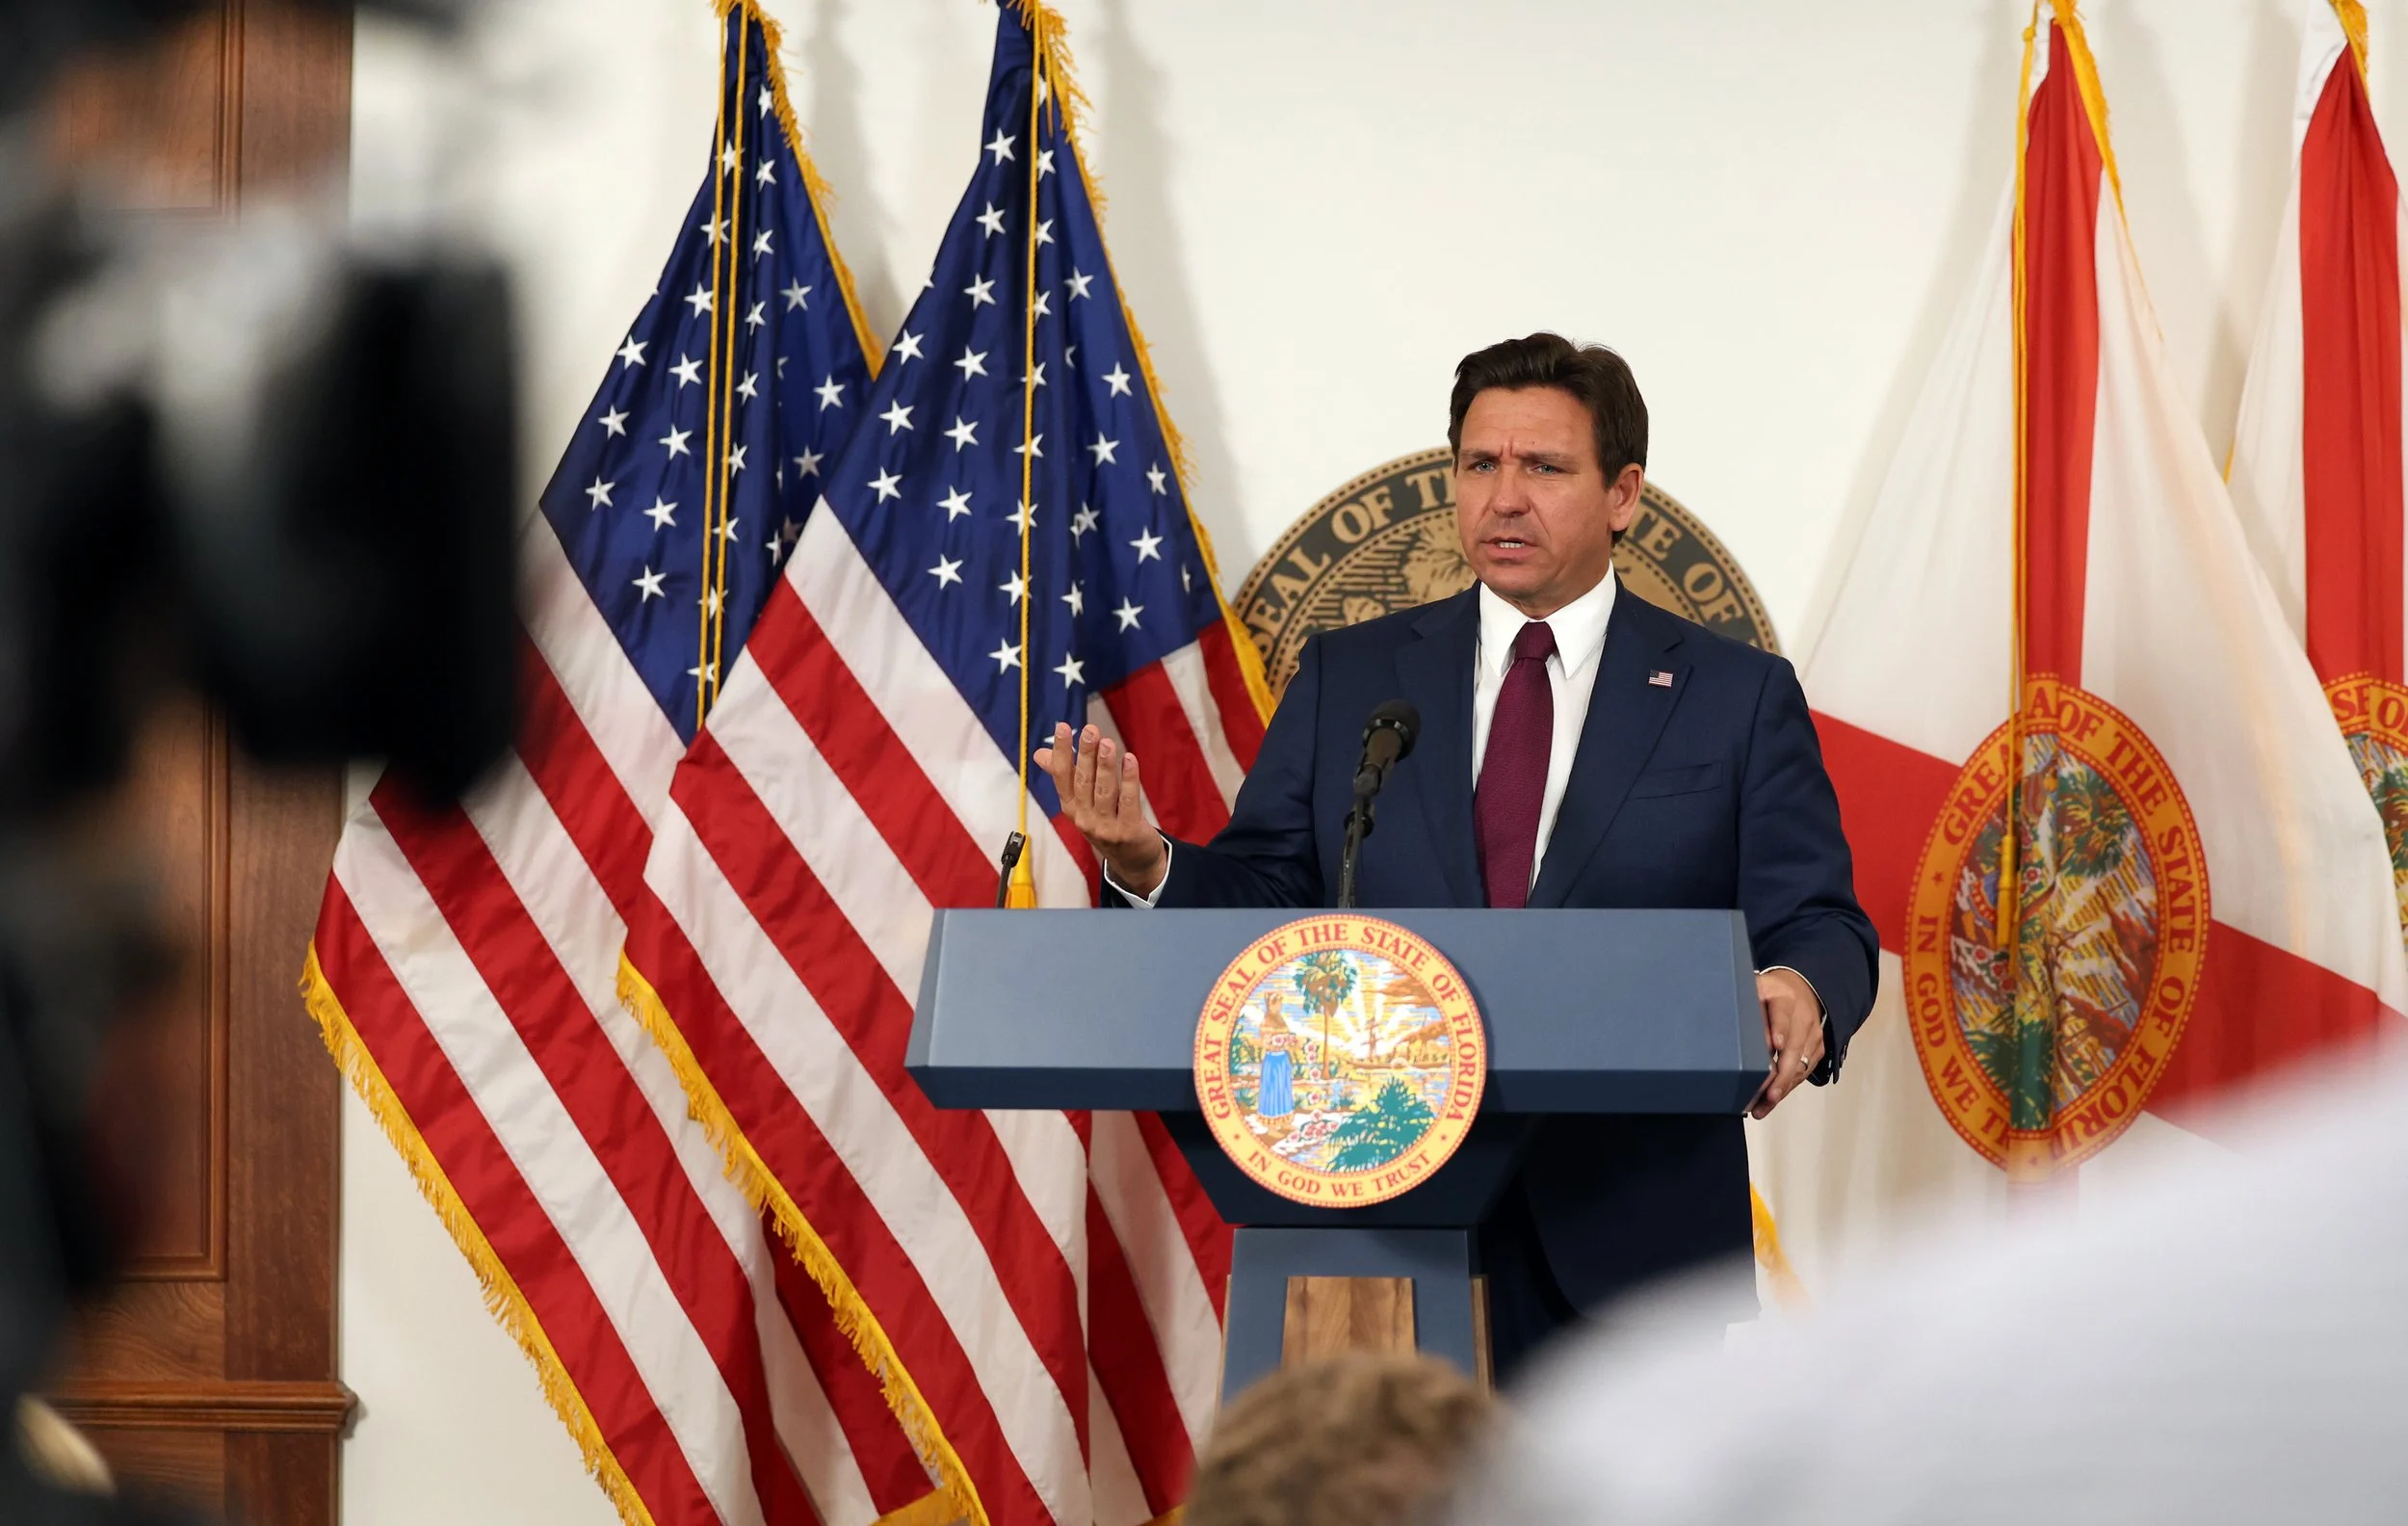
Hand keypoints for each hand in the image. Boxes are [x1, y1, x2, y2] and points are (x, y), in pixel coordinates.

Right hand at [1034, 722, 1167, 895]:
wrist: (1132, 861)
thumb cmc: (1106, 823)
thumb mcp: (1081, 803)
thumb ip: (1064, 776)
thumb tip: (1039, 754)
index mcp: (1071, 807)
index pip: (1062, 776)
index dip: (1061, 752)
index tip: (1062, 727)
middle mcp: (1084, 818)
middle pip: (1083, 782)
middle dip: (1086, 755)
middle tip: (1090, 730)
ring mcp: (1105, 827)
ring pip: (1104, 791)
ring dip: (1105, 766)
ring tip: (1108, 742)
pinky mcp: (1127, 831)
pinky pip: (1128, 801)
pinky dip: (1129, 780)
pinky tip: (1130, 759)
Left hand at [1749, 968, 1824, 1119]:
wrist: (1799, 990)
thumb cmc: (1769, 995)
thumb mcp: (1753, 992)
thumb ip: (1746, 1009)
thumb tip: (1731, 1033)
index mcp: (1783, 997)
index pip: (1782, 1013)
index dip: (1779, 1029)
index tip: (1775, 1045)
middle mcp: (1802, 1016)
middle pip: (1795, 1048)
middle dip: (1782, 1074)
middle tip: (1768, 1094)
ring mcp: (1812, 1034)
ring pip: (1801, 1065)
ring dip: (1783, 1087)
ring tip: (1764, 1105)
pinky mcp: (1817, 1048)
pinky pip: (1804, 1072)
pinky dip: (1788, 1087)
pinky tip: (1772, 1101)